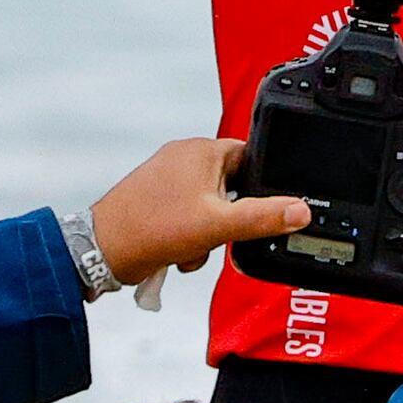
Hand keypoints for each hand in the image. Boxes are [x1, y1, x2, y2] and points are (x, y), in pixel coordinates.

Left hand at [89, 135, 314, 288]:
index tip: (258, 211)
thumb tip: (300, 211)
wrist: (101, 252)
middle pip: (233, 187)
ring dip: (208, 233)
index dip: (260, 186)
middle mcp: (183, 158)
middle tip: (214, 235)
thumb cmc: (149, 230)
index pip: (251, 157)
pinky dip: (190, 237)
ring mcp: (167, 178)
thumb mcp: (216, 226)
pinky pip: (190, 216)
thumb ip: (262, 217)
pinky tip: (177, 251)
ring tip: (190, 246)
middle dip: (229, 219)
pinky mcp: (156, 199)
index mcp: (200, 150)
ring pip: (212, 206)